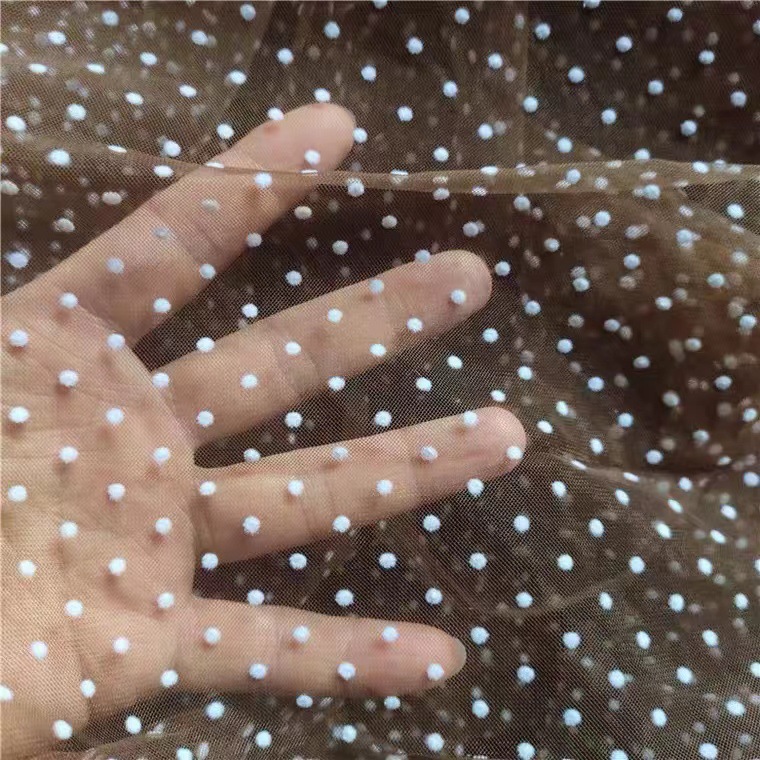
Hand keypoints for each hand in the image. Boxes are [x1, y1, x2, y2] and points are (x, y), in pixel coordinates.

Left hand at [1, 104, 524, 757]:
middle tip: (469, 274)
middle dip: (377, 317)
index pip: (169, 249)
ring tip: (507, 434)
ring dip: (408, 469)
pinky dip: (351, 654)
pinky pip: (264, 649)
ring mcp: (148, 543)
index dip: (253, 183)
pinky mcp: (144, 645)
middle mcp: (129, 443)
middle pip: (276, 365)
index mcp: (59, 362)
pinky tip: (438, 656)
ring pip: (301, 498)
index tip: (338, 129)